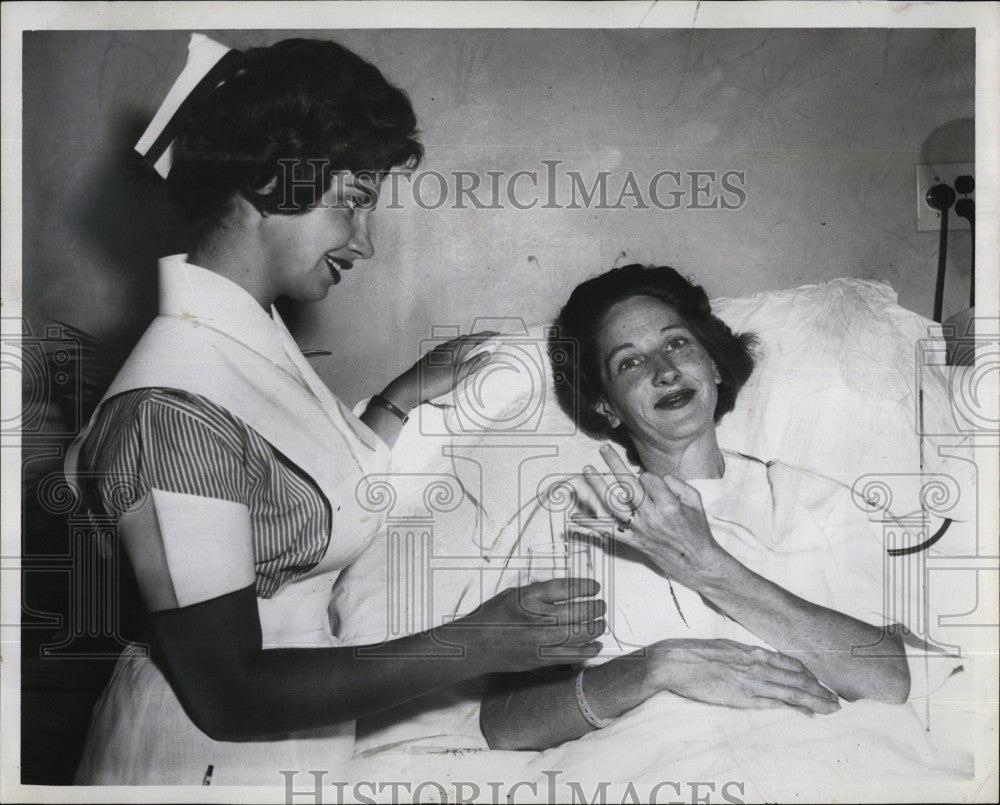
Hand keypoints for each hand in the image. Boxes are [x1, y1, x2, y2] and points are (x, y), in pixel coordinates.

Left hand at [382, 331, 497, 411]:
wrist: (409, 387)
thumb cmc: (433, 382)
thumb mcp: (457, 375)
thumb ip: (473, 364)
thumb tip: (488, 353)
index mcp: (454, 348)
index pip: (474, 338)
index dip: (487, 336)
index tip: (499, 334)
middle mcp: (446, 347)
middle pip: (466, 338)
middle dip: (479, 337)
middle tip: (491, 339)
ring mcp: (438, 352)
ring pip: (457, 343)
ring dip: (469, 342)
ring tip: (477, 345)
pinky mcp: (432, 358)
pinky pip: (450, 349)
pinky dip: (459, 348)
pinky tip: (458, 355)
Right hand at [436, 578, 605, 673]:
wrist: (476, 645)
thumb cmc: (493, 616)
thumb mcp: (514, 593)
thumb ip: (540, 592)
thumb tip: (569, 590)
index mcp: (529, 597)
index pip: (566, 588)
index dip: (585, 586)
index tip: (595, 586)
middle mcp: (536, 618)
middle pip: (577, 611)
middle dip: (595, 608)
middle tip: (601, 606)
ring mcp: (540, 640)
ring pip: (579, 634)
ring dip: (595, 628)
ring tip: (601, 623)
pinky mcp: (541, 659)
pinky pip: (571, 655)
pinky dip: (587, 650)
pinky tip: (596, 645)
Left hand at [570, 444, 726, 589]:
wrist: (695, 562)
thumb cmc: (696, 530)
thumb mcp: (695, 502)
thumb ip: (677, 483)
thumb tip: (656, 476)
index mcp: (668, 505)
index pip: (648, 479)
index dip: (648, 476)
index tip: (651, 481)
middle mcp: (651, 517)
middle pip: (627, 485)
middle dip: (614, 464)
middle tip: (603, 449)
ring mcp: (639, 530)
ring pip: (613, 504)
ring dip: (597, 486)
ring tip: (586, 470)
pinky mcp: (632, 541)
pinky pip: (608, 532)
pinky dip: (590, 526)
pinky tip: (575, 518)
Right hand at [644, 638, 840, 716]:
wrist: (674, 663)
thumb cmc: (693, 654)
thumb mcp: (723, 648)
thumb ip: (742, 655)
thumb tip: (754, 659)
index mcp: (751, 651)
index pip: (789, 662)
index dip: (808, 674)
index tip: (819, 682)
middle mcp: (757, 664)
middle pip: (798, 677)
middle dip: (819, 689)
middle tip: (836, 700)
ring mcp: (752, 680)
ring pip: (794, 690)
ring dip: (816, 700)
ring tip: (832, 708)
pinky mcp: (744, 696)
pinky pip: (777, 702)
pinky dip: (796, 707)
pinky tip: (809, 713)